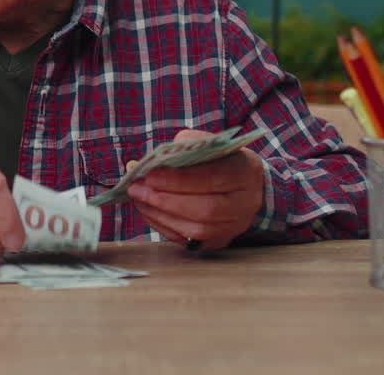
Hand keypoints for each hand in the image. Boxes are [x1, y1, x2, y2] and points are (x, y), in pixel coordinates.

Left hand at [127, 130, 264, 250]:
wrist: (244, 185)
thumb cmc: (221, 160)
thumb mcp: (210, 143)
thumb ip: (187, 145)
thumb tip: (156, 158)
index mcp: (246, 172)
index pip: (213, 178)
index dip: (180, 179)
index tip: (151, 175)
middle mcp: (245, 204)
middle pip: (205, 209)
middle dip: (165, 199)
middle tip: (137, 188)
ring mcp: (234, 226)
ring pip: (196, 229)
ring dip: (160, 214)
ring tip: (138, 197)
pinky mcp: (219, 241)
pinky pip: (188, 239)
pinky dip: (162, 225)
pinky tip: (147, 209)